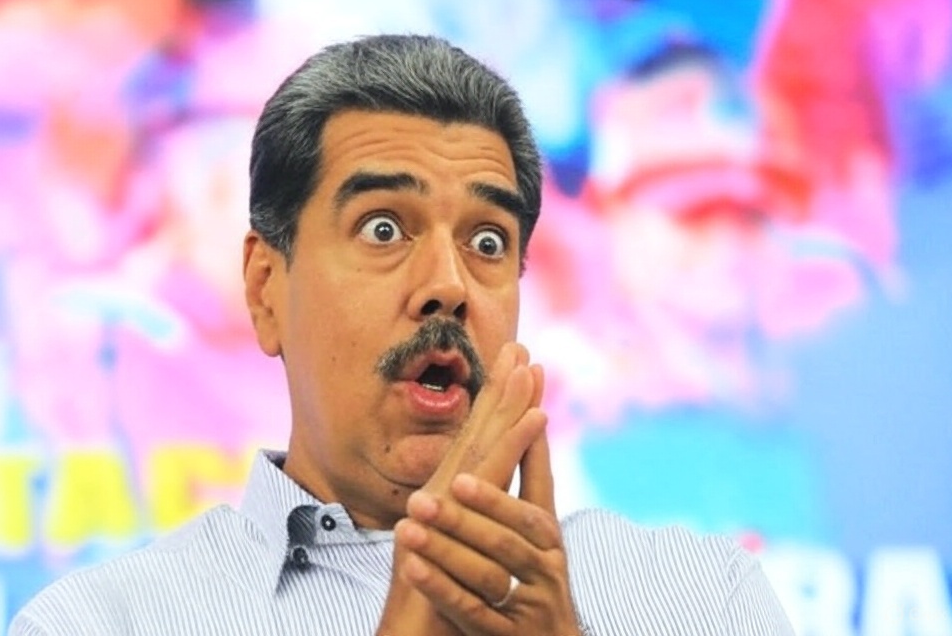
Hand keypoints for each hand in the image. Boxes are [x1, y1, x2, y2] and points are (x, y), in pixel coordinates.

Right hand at [377, 343, 546, 635]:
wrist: (413, 632)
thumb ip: (474, 526)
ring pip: (486, 439)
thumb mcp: (464, 552)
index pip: (477, 440)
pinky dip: (516, 440)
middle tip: (518, 345)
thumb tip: (489, 511)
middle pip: (478, 428)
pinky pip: (492, 471)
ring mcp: (448, 500)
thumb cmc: (441, 600)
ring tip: (528, 363)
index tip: (513, 370)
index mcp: (449, 495)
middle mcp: (445, 489)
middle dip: (499, 386)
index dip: (494, 404)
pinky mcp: (456, 515)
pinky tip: (538, 416)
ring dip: (509, 400)